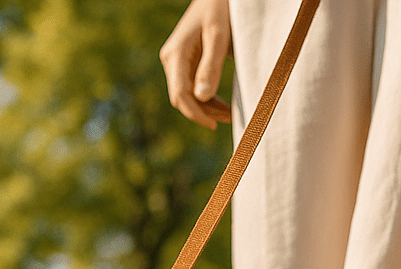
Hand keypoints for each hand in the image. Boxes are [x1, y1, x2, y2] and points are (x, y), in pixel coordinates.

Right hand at [160, 0, 232, 128]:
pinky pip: (192, 86)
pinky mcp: (184, 62)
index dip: (196, 113)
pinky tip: (222, 104)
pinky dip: (207, 97)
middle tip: (229, 119)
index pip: (180, 94)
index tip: (214, 124)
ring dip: (207, 107)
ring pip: (187, 94)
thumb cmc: (220, 7)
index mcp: (175, 54)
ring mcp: (176, 62)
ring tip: (230, 114)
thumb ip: (211, 66)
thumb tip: (202, 98)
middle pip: (182, 98)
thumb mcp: (219, 35)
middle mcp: (171, 60)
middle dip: (204, 112)